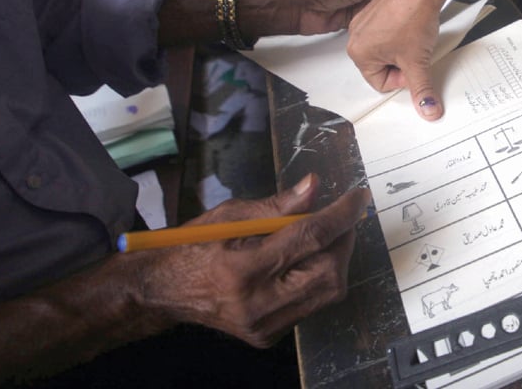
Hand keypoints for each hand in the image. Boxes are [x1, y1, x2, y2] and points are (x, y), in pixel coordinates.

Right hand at [138, 173, 368, 347]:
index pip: (308, 238)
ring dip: (336, 258)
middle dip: (343, 239)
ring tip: (326, 235)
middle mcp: (257, 304)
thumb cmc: (194, 246)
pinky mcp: (269, 336)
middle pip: (326, 271)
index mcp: (242, 269)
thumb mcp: (230, 215)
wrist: (163, 292)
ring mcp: (265, 326)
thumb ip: (277, 205)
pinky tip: (308, 259)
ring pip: (327, 292)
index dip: (340, 215)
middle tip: (341, 216)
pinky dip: (320, 277)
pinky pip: (313, 304)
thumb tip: (315, 186)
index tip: (358, 197)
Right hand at [347, 0, 469, 120]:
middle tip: (414, 52)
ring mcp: (363, 23)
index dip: (402, 78)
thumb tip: (428, 111)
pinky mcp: (374, 13)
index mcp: (358, 53)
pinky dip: (400, 36)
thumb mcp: (417, 62)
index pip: (381, 83)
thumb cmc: (413, 17)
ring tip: (413, 38)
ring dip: (401, 51)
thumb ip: (421, 89)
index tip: (413, 66)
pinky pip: (386, 36)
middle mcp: (356, 38)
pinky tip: (410, 28)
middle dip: (401, 64)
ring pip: (385, 52)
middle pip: (381, 68)